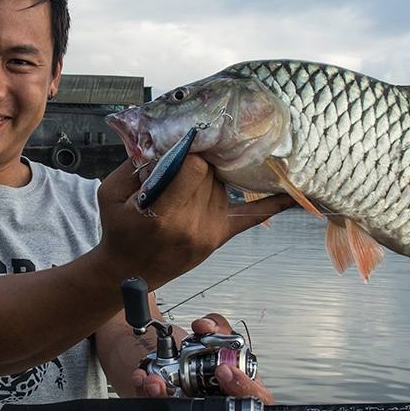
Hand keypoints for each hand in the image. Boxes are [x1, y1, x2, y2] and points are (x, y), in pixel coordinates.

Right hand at [95, 156, 293, 288]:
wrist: (128, 273)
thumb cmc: (119, 229)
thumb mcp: (111, 193)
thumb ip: (135, 164)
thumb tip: (162, 138)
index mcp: (165, 215)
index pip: (195, 168)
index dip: (189, 154)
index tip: (181, 148)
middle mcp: (193, 226)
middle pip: (212, 174)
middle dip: (200, 162)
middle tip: (186, 159)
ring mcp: (210, 233)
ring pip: (223, 185)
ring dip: (210, 178)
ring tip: (187, 184)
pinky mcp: (220, 237)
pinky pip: (252, 217)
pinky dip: (275, 204)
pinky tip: (298, 194)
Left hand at [130, 313, 273, 410]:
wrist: (176, 359)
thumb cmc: (205, 353)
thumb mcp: (216, 333)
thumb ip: (215, 325)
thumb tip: (203, 326)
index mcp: (244, 390)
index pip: (256, 398)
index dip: (243, 387)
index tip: (224, 369)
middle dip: (200, 404)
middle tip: (184, 381)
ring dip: (167, 400)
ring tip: (154, 381)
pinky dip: (150, 399)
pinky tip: (143, 382)